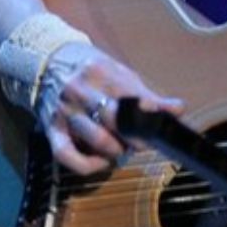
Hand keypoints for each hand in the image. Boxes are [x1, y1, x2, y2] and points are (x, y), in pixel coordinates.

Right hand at [36, 42, 177, 175]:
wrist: (47, 62)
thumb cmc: (92, 72)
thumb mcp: (120, 74)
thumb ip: (148, 95)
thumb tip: (179, 110)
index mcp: (101, 73)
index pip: (133, 100)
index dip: (150, 120)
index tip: (160, 130)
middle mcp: (80, 91)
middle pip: (116, 121)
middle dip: (136, 138)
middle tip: (143, 143)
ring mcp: (64, 111)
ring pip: (96, 140)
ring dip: (116, 151)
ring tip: (123, 148)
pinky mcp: (51, 129)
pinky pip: (67, 155)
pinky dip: (87, 165)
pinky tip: (101, 162)